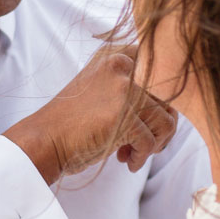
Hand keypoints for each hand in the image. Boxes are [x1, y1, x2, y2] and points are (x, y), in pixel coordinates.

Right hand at [5, 44, 177, 184]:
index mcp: (116, 55)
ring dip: (153, 144)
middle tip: (143, 143)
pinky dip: (142, 158)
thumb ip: (134, 88)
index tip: (146, 119)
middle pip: (169, 97)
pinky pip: (151, 142)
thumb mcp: (102, 90)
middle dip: (161, 125)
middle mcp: (121, 66)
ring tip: (131, 153)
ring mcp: (123, 90)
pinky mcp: (123, 116)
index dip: (162, 100)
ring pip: (166, 121)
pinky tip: (126, 162)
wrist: (44, 140)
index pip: (162, 71)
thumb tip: (175, 109)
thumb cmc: (73, 121)